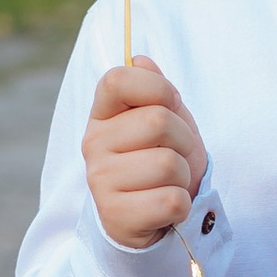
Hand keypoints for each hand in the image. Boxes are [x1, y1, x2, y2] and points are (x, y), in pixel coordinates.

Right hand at [83, 58, 207, 250]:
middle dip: (183, 140)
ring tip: (167, 183)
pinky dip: (181, 206)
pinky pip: (171, 200)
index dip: (157, 88)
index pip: (119, 79)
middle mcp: (93, 144)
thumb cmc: (160, 161)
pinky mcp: (115, 215)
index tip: (169, 106)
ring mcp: (100, 180)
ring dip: (182, 176)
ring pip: (168, 165)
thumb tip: (140, 59)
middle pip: (158, 122)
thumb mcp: (164, 120)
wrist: (153, 217)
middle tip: (174, 156)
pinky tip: (164, 208)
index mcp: (103, 114)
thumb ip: (154, 89)